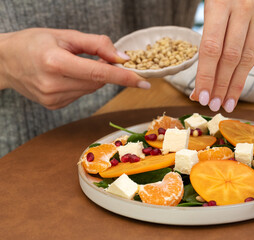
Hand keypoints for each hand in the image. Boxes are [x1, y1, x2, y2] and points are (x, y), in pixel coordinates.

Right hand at [0, 28, 148, 108]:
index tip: (144, 82)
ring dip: (92, 78)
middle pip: (97, 82)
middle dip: (105, 71)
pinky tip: (66, 76)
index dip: (124, 78)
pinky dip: (81, 85)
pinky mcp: (54, 106)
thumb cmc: (33, 43)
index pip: (99, 74)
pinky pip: (80, 95)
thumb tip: (122, 58)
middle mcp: (53, 84)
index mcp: (55, 62)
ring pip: (90, 89)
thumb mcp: (65, 35)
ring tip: (73, 64)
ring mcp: (53, 98)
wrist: (5, 61)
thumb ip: (97, 45)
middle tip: (98, 58)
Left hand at [190, 0, 253, 111]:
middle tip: (214, 105)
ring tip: (226, 102)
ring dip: (235, 85)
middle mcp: (244, 7)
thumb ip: (206, 40)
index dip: (206, 76)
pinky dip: (246, 69)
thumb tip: (200, 85)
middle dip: (221, 86)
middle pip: (231, 58)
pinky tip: (237, 82)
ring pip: (247, 59)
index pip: (211, 48)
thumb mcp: (210, 7)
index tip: (201, 98)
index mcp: (220, 2)